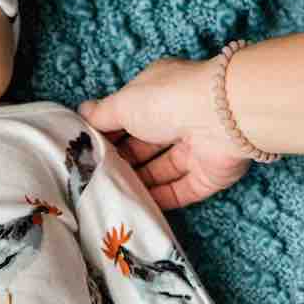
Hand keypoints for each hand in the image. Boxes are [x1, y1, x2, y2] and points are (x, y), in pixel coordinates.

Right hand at [78, 57, 252, 210]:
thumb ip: (102, 114)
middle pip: (146, 146)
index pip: (130, 116)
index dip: (109, 134)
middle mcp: (179, 119)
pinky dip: (160, 201)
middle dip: (122, 162)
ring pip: (162, 171)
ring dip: (139, 183)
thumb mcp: (124, 103)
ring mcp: (196, 148)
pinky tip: (136, 209)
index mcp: (160, 94)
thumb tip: (82, 113)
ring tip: (111, 197)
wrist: (222, 118)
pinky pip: (181, 191)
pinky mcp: (208, 176)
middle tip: (95, 180)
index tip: (87, 152)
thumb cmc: (167, 101)